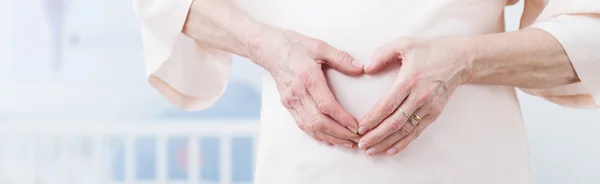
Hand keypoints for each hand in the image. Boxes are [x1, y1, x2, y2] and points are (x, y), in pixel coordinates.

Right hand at [249, 27, 363, 147]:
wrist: (268, 49)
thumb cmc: (294, 46)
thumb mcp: (319, 46)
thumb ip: (340, 58)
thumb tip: (360, 68)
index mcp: (308, 78)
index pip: (327, 105)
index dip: (342, 119)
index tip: (356, 125)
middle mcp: (298, 93)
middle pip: (319, 121)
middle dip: (339, 133)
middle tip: (356, 138)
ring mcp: (291, 101)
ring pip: (310, 127)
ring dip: (330, 137)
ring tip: (347, 142)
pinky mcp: (288, 105)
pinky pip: (303, 125)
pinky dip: (317, 135)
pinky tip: (329, 140)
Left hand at [357, 37, 471, 154]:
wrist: (460, 59)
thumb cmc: (430, 51)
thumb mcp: (404, 44)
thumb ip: (383, 54)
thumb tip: (367, 68)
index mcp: (409, 80)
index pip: (387, 104)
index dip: (373, 118)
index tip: (360, 127)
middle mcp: (419, 96)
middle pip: (395, 122)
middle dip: (376, 135)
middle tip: (361, 144)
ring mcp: (429, 107)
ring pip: (405, 130)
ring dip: (387, 142)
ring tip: (371, 150)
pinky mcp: (435, 113)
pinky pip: (417, 131)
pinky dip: (403, 143)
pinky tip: (391, 150)